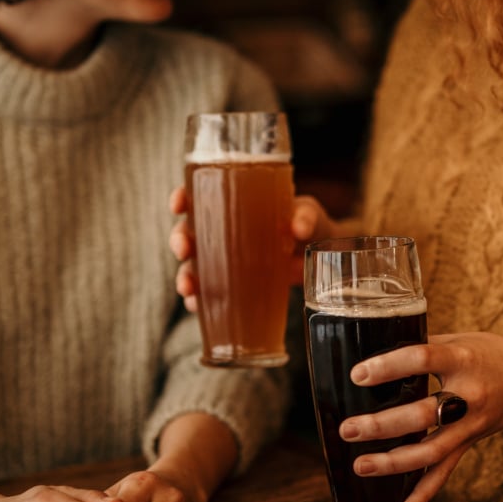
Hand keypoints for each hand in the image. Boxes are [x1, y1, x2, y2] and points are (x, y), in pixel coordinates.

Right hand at [168, 187, 341, 311]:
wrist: (324, 259)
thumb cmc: (310, 226)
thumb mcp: (309, 214)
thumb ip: (305, 217)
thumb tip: (298, 227)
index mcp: (235, 204)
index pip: (199, 195)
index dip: (182, 198)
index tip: (178, 205)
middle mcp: (223, 231)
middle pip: (189, 232)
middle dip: (179, 241)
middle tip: (184, 249)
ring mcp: (227, 260)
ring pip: (194, 266)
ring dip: (185, 276)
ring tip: (188, 287)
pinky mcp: (235, 284)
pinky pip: (209, 292)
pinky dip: (199, 300)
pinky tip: (197, 306)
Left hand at [338, 332, 502, 501]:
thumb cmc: (484, 353)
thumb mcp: (456, 340)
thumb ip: (419, 345)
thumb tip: (369, 345)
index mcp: (462, 359)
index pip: (423, 359)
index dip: (390, 367)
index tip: (358, 375)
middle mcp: (469, 395)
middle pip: (424, 415)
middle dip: (383, 425)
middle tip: (348, 429)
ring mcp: (470, 425)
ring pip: (431, 451)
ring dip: (393, 462)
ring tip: (360, 465)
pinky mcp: (468, 444)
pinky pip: (444, 473)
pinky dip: (423, 496)